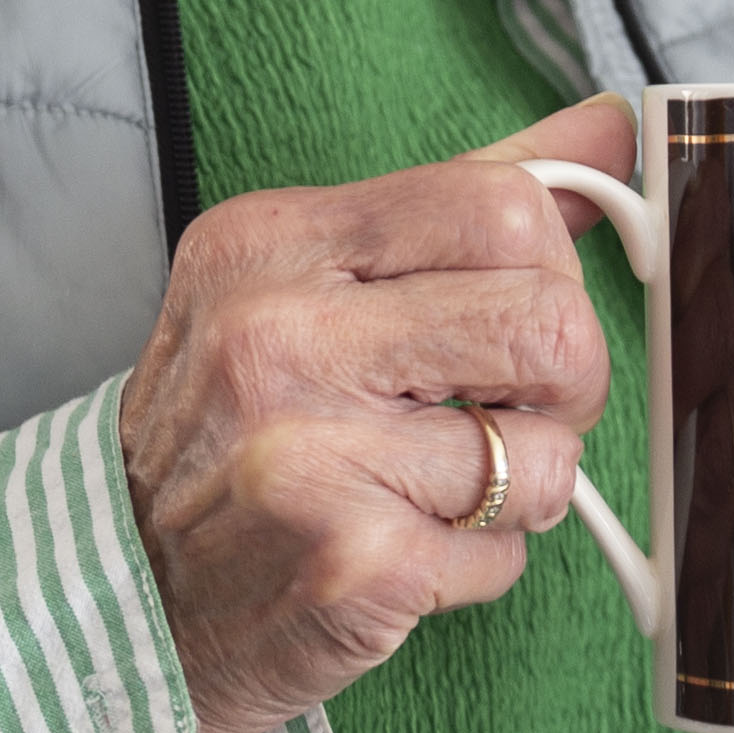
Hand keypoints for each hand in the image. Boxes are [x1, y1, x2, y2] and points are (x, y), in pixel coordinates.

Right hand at [118, 95, 631, 732]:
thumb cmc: (234, 432)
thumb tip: (607, 133)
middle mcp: (278, 336)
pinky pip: (510, 549)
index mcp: (270, 242)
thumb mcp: (307, 285)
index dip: (550, 267)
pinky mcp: (353, 564)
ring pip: (550, 449)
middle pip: (551, 319)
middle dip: (567, 380)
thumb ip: (457, 205)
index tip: (519, 311)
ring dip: (526, 484)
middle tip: (508, 409)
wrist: (126, 599)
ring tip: (440, 487)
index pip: (499, 203)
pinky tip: (405, 550)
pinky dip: (481, 560)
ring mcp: (311, 454)